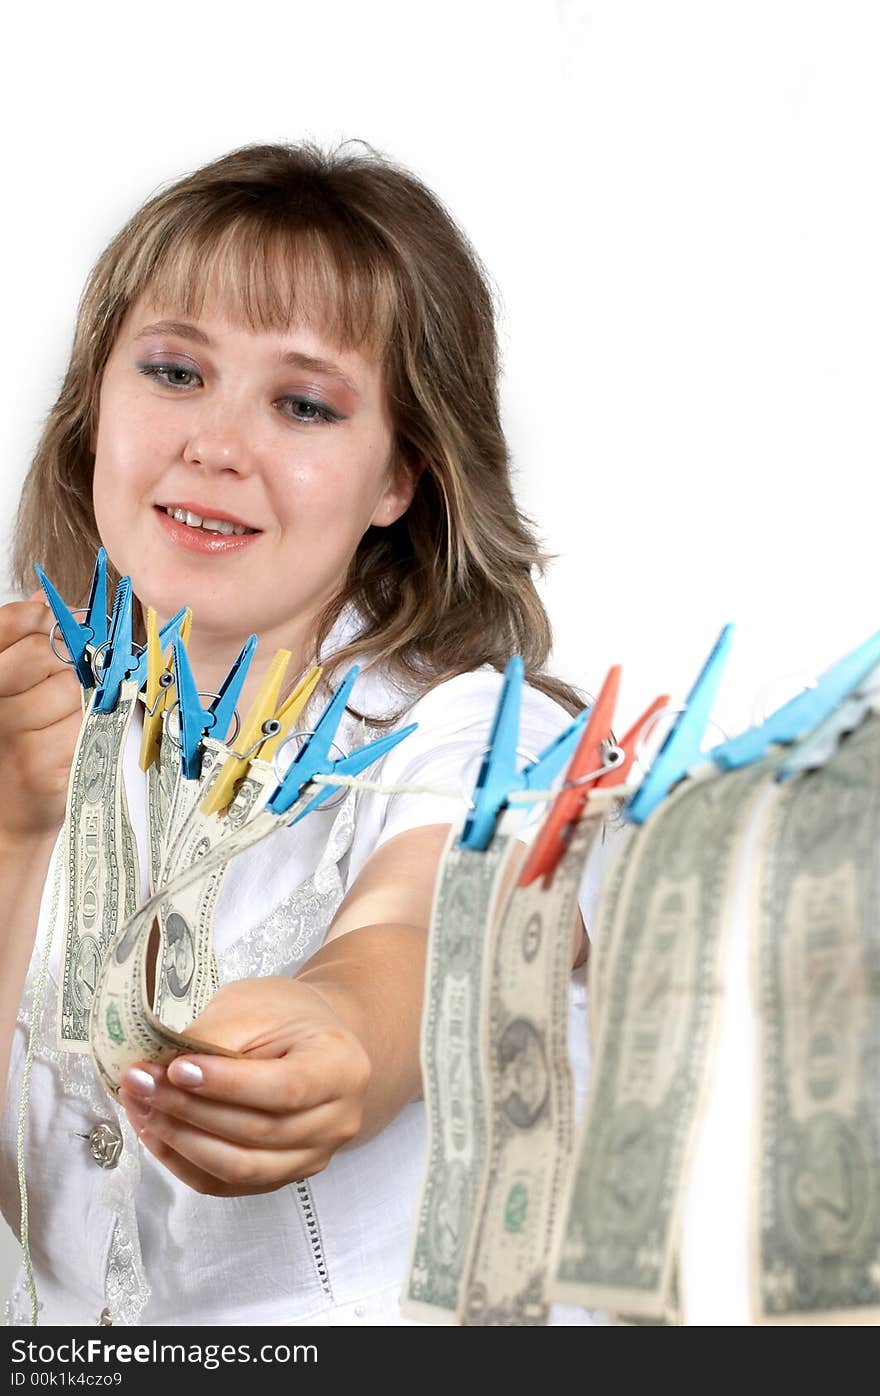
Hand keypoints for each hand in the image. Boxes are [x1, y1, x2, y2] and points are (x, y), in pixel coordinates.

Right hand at [0, 590, 82, 842]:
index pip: (9, 624)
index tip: (60, 620)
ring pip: (72, 688)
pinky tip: (73, 741)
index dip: (39, 617)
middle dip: (69, 660)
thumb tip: (46, 600)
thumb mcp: (11, 690)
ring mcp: (8, 733)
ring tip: (65, 719)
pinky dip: (92, 728)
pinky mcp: (38, 765)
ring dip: (84, 698)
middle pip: (43, 654)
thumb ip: (21, 642)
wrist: (7, 817)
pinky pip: (85, 725)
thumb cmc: (12, 748)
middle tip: (74, 676)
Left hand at [118, 976, 370, 1195]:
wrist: (313, 1040)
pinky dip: (182, 1161)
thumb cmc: (286, 1015)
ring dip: (179, 1140)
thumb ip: (215, 1038)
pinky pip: (226, 1184)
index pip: (286, 1088)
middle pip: (257, 1132)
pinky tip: (154, 1130)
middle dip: (188, 1109)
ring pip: (238, 1167)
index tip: (176, 1067)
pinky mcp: (281, 1177)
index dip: (228, 1085)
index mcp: (341, 1067)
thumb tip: (158, 1071)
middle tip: (138, 1082)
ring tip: (139, 1105)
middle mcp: (337, 1122)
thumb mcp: (255, 1006)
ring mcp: (312, 1157)